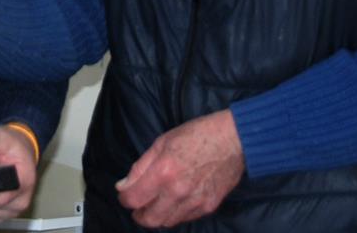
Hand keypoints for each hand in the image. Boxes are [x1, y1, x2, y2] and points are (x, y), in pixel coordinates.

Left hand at [116, 109, 244, 227]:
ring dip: (156, 216)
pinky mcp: (208, 206)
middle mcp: (178, 191)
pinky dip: (175, 214)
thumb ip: (140, 167)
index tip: (124, 194)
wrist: (232, 139)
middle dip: (139, 214)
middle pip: (150, 219)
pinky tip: (173, 202)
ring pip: (167, 222)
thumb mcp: (162, 142)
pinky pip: (185, 218)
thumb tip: (124, 185)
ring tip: (154, 205)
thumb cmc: (196, 134)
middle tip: (137, 206)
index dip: (124, 198)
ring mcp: (195, 202)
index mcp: (163, 171)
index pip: (135, 199)